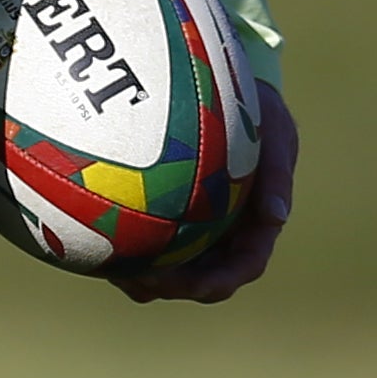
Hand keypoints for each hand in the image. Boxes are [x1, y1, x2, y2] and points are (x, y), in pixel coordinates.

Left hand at [112, 80, 296, 305]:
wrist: (229, 91)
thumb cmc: (259, 113)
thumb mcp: (277, 133)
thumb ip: (279, 172)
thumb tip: (276, 215)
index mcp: (254, 226)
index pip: (244, 267)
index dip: (221, 281)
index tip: (197, 284)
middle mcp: (223, 235)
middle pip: (201, 279)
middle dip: (175, 287)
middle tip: (146, 280)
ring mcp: (192, 228)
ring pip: (168, 267)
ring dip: (144, 277)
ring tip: (115, 270)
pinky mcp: (161, 214)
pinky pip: (141, 240)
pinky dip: (125, 247)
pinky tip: (96, 237)